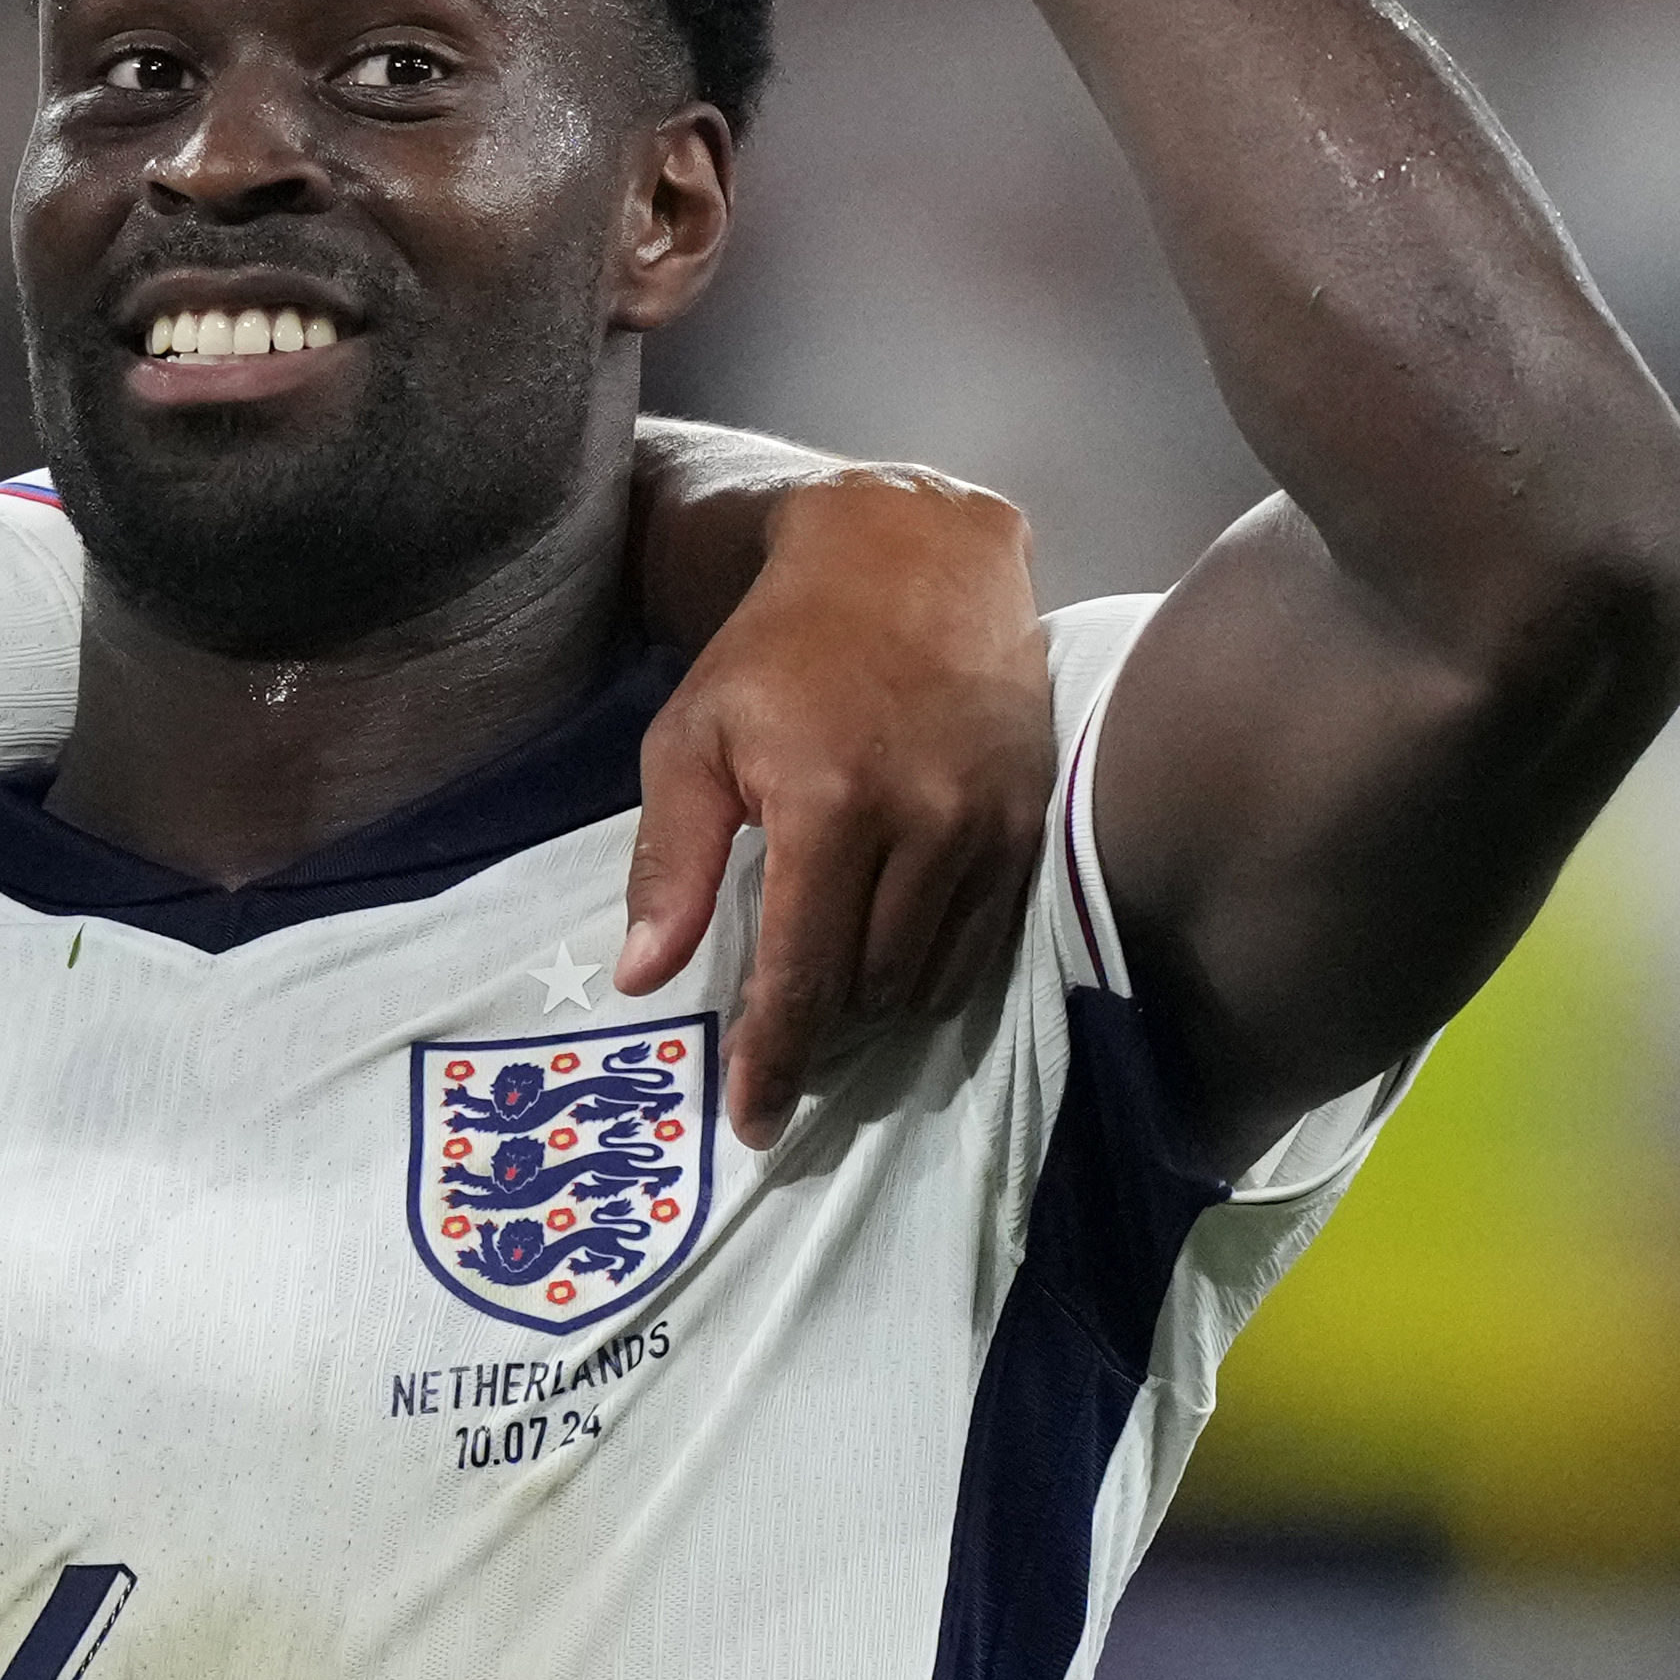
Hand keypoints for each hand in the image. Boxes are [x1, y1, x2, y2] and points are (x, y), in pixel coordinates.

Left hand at [621, 466, 1048, 1144]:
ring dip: (876, 1001)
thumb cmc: (779, 649)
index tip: (752, 1120)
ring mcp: (992, 825)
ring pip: (933, 974)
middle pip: (872, 989)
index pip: (806, 975)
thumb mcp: (692, 739)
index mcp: (832, 806)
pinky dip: (933, 963)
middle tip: (775, 1041)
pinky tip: (889, 951)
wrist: (913, 559)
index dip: (776, 1059)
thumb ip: (670, 863)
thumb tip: (645, 975)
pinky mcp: (1034, 819)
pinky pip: (984, 937)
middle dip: (820, 1029)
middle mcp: (927, 825)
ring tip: (828, 991)